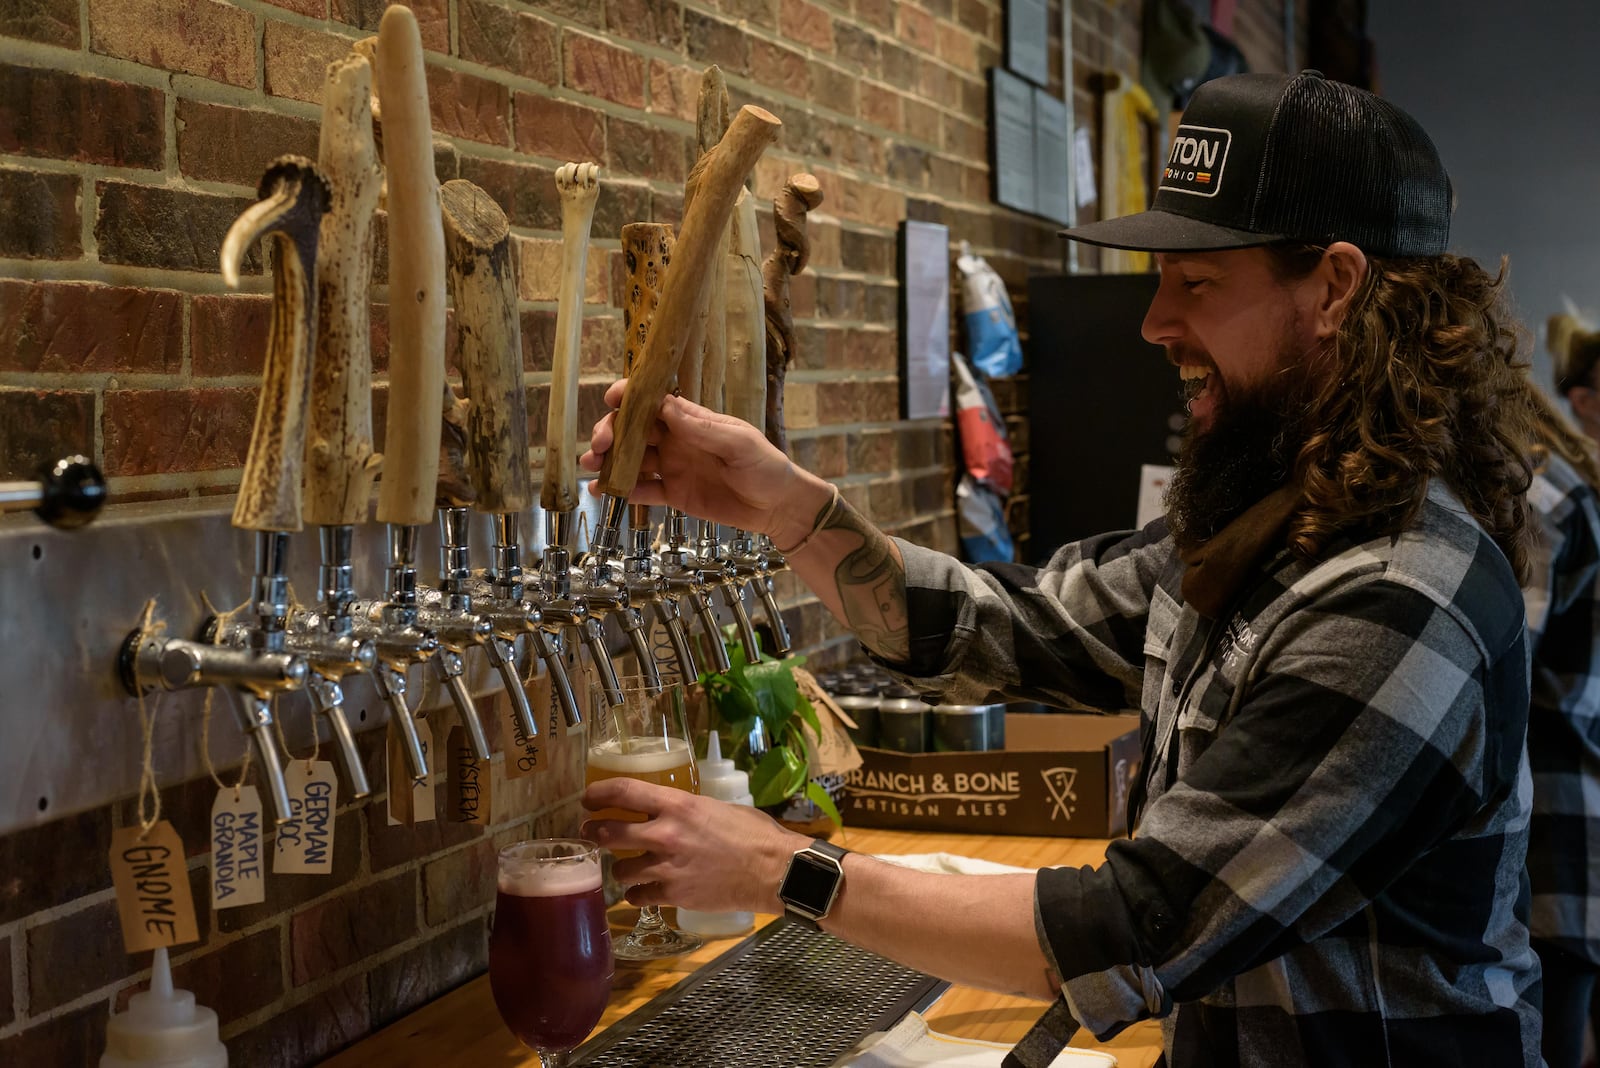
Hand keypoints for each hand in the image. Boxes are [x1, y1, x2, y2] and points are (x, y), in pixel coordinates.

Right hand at [579, 380, 830, 547]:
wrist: (778, 507)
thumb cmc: (765, 467)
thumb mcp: (740, 443)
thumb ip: (703, 428)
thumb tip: (667, 406)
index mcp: (692, 420)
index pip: (654, 401)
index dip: (630, 396)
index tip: (612, 399)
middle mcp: (677, 440)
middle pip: (634, 429)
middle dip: (612, 431)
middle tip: (601, 444)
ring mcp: (673, 466)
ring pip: (632, 458)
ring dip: (609, 460)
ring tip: (592, 466)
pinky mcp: (673, 494)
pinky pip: (643, 490)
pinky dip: (621, 490)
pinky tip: (602, 492)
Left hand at [581, 777, 807, 912]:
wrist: (773, 871)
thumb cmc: (754, 834)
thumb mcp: (717, 807)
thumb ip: (687, 810)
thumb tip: (670, 812)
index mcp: (678, 805)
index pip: (623, 792)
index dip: (598, 793)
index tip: (588, 797)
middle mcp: (665, 834)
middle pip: (608, 833)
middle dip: (593, 832)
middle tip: (590, 833)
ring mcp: (667, 868)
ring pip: (619, 870)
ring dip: (618, 869)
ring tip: (624, 868)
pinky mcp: (673, 895)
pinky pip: (637, 896)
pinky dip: (637, 894)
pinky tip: (643, 892)